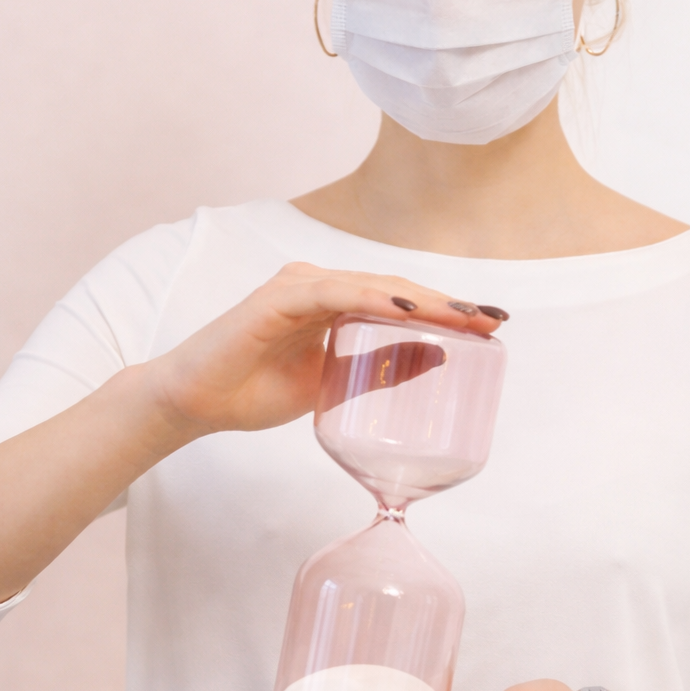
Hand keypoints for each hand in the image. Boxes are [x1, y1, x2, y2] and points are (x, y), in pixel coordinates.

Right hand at [142, 261, 502, 440]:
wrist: (194, 404)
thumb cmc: (254, 393)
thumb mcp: (334, 387)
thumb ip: (380, 369)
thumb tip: (439, 357)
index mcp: (335, 303)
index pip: (401, 300)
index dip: (449, 310)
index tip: (493, 324)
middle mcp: (321, 286)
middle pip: (397, 288)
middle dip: (449, 304)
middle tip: (495, 318)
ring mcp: (300, 287)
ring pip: (374, 287)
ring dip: (423, 300)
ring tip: (465, 316)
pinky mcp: (278, 298)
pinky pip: (335, 294)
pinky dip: (373, 299)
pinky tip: (407, 307)